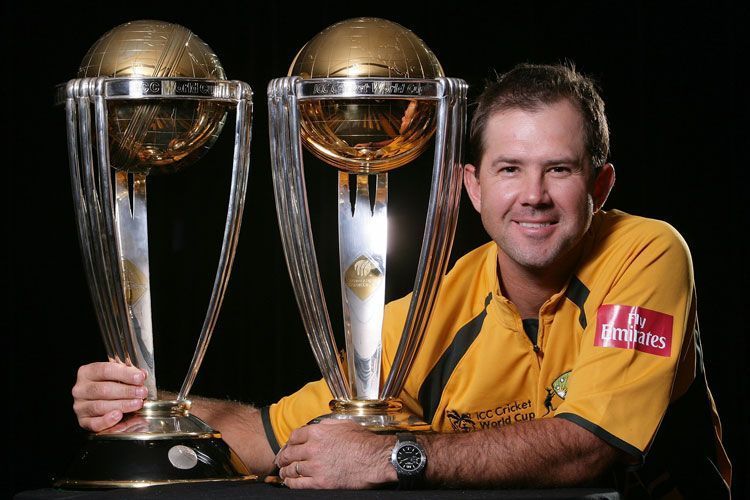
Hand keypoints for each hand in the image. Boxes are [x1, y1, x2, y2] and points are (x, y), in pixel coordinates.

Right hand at [72, 362, 147, 431]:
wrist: (97, 402)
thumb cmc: (109, 386)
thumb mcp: (118, 376)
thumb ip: (129, 374)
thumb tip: (142, 374)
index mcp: (87, 372)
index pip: (105, 370)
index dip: (124, 374)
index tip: (140, 378)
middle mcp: (81, 389)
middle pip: (103, 389)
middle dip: (126, 391)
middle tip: (142, 392)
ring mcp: (80, 406)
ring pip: (100, 406)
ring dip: (122, 405)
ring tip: (137, 403)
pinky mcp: (83, 421)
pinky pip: (94, 423)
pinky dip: (107, 420)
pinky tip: (119, 415)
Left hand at [275, 419, 396, 488]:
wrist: (374, 459)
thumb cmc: (363, 441)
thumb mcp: (343, 424)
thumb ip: (326, 424)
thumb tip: (317, 426)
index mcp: (317, 432)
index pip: (294, 436)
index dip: (289, 442)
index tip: (288, 447)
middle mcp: (313, 448)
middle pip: (289, 453)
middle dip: (283, 457)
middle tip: (281, 460)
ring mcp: (315, 466)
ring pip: (292, 469)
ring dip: (285, 471)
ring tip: (284, 473)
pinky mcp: (320, 482)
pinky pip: (298, 484)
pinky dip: (291, 483)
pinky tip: (290, 482)